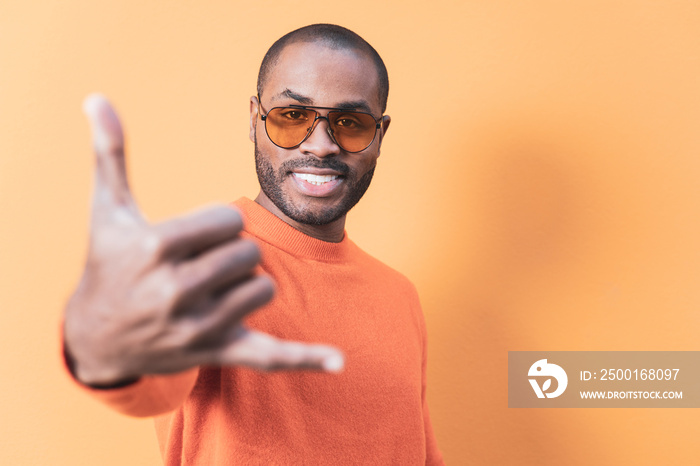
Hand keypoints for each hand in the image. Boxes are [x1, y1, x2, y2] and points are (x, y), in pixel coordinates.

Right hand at [63, 95, 343, 386]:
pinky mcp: (217, 352)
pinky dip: (305, 358)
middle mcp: (177, 291)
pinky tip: (339, 362)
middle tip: (197, 266)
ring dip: (245, 284)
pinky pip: (271, 355)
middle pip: (250, 252)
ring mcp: (198, 327)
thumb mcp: (108, 209)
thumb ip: (111, 152)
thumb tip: (96, 96)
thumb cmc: (109, 263)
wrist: (98, 336)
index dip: (216, 223)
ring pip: (264, 287)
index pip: (230, 219)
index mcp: (157, 247)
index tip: (191, 237)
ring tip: (208, 291)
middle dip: (230, 252)